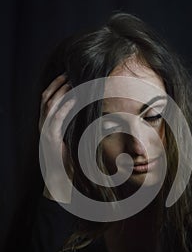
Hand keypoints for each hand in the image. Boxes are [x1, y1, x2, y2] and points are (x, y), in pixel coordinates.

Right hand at [39, 74, 74, 202]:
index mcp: (47, 124)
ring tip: (71, 81)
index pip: (48, 100)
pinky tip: (74, 99)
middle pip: (46, 98)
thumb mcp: (70, 139)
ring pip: (49, 105)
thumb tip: (89, 113)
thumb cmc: (67, 159)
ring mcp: (45, 131)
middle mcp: (43, 125)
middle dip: (57, 84)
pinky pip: (56, 118)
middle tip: (68, 73)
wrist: (60, 178)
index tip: (66, 77)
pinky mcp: (50, 138)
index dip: (55, 87)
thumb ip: (74, 125)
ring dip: (60, 92)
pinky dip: (65, 107)